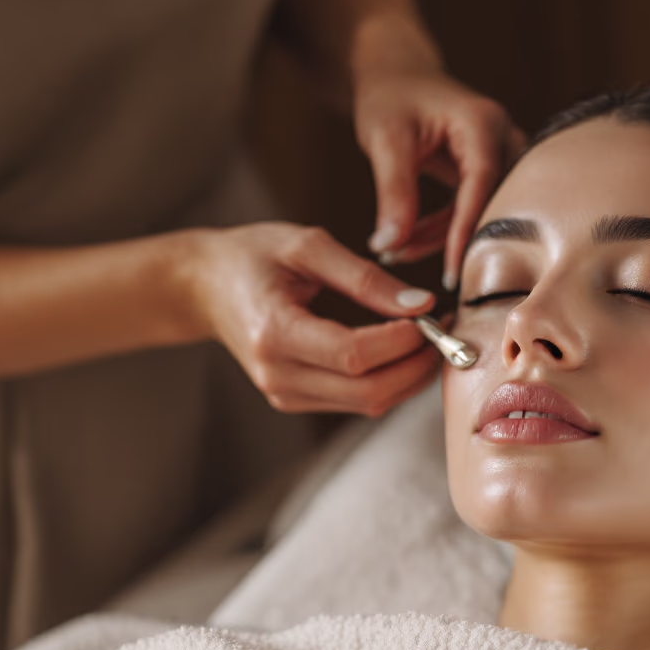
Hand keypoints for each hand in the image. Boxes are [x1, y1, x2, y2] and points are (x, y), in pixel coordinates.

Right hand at [183, 222, 441, 415]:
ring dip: (410, 377)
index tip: (432, 315)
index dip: (401, 341)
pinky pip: (356, 401)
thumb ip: (365, 276)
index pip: (353, 355)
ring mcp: (284, 394)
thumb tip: (421, 305)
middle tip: (445, 333)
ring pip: (368, 403)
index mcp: (273, 332)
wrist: (204, 285)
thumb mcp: (308, 246)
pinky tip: (404, 351)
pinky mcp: (295, 400)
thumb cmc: (253, 256)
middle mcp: (277, 374)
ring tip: (431, 337)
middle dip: (417, 366)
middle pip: (367, 391)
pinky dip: (390, 381)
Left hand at [353, 68, 526, 289]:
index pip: (484, 187)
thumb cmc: (391, 96)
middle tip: (419, 273)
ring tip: (394, 251)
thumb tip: (388, 246)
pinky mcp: (489, 171)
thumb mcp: (385, 140)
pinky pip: (473, 209)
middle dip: (453, 241)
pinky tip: (407, 240)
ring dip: (441, 237)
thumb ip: (393, 194)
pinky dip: (442, 228)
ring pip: (481, 212)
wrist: (397, 73)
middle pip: (491, 204)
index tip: (452, 274)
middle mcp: (503, 138)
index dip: (466, 232)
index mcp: (483, 123)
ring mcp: (500, 155)